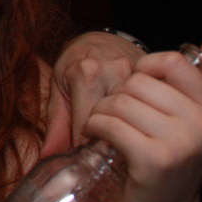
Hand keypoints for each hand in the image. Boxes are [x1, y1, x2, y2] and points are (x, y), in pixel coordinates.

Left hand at [42, 30, 146, 155]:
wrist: (100, 41)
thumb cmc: (74, 67)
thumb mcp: (59, 91)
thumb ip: (56, 126)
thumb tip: (47, 158)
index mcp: (86, 74)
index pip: (90, 125)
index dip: (87, 147)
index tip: (88, 160)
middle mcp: (115, 71)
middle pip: (116, 121)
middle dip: (109, 141)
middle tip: (105, 151)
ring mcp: (139, 74)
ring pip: (135, 116)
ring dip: (127, 130)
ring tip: (119, 138)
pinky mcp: (154, 77)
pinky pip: (150, 106)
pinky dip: (142, 120)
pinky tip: (137, 126)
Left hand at [85, 36, 201, 201]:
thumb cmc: (169, 162)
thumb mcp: (190, 120)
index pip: (173, 61)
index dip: (144, 68)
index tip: (136, 89)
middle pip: (138, 81)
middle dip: (116, 96)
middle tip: (118, 118)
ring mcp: (181, 144)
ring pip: (119, 102)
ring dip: (102, 114)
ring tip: (108, 130)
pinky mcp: (154, 160)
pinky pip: (110, 124)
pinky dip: (95, 128)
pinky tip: (99, 138)